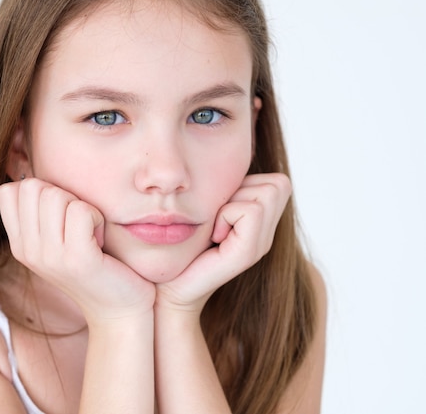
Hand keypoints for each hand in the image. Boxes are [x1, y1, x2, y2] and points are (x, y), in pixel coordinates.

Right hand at [0, 178, 155, 323]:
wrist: (119, 310)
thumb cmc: (96, 265)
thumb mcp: (59, 238)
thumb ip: (42, 210)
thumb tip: (29, 167)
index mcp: (20, 243)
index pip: (9, 190)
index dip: (41, 191)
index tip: (62, 216)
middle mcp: (27, 251)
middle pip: (33, 187)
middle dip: (63, 195)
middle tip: (80, 224)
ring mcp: (49, 257)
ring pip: (57, 196)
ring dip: (83, 207)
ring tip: (91, 233)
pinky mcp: (76, 260)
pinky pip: (81, 211)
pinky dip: (97, 218)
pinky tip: (101, 240)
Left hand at [156, 173, 291, 312]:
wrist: (166, 288)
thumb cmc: (179, 246)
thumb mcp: (206, 209)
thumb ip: (224, 189)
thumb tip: (227, 157)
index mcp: (260, 223)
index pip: (277, 181)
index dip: (246, 185)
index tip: (219, 209)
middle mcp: (266, 235)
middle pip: (277, 184)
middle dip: (242, 191)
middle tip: (217, 217)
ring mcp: (261, 245)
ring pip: (266, 193)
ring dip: (232, 203)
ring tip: (215, 227)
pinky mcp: (247, 254)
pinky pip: (250, 210)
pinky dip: (227, 215)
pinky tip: (213, 237)